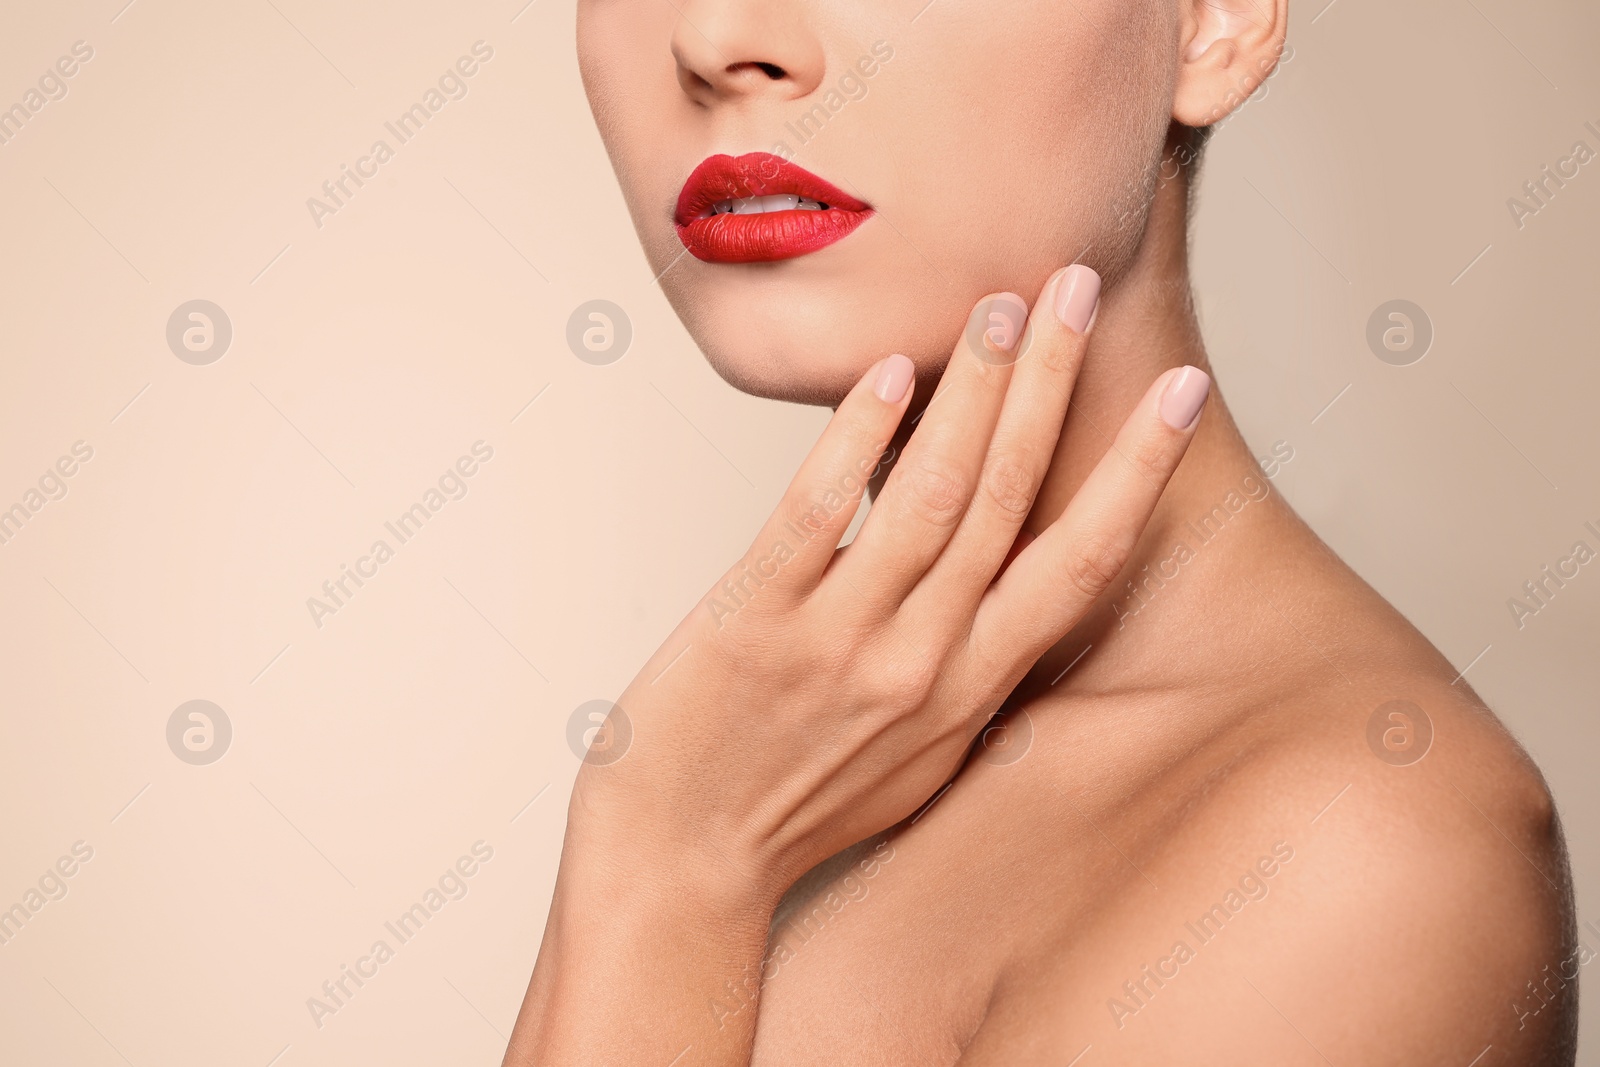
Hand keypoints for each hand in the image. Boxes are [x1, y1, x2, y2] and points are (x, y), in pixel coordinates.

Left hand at [570, 264, 1209, 901]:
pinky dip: (860, 440)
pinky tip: (891, 375)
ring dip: (975, 389)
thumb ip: (960, 671)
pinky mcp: (757, 625)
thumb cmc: (793, 807)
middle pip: (1013, 500)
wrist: (680, 867)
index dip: (1138, 472)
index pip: (1079, 564)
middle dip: (1054, 383)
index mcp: (971, 693)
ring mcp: (841, 643)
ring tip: (1002, 305)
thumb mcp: (913, 756)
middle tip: (1077, 285)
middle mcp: (923, 665)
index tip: (1184, 394)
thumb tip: (990, 591)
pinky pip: (820, 514)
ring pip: (932, 494)